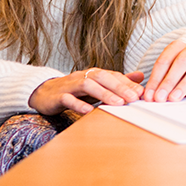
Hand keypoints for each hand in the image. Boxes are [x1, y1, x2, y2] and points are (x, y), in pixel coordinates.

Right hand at [28, 68, 143, 115]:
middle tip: (133, 98)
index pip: (113, 75)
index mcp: (94, 74)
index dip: (127, 83)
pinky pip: (68, 99)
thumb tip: (141, 76)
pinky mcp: (58, 96)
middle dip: (119, 87)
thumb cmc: (74, 90)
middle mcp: (83, 76)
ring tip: (117, 103)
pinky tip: (89, 111)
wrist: (43, 93)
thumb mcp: (98, 86)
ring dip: (104, 94)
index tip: (141, 93)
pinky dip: (79, 104)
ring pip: (87, 85)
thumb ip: (118, 81)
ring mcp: (70, 86)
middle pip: (103, 77)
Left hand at [143, 40, 185, 101]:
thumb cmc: (180, 74)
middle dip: (168, 81)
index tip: (149, 95)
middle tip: (160, 98)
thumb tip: (148, 96)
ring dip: (184, 84)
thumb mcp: (168, 75)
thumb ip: (159, 83)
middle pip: (181, 62)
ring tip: (174, 98)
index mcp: (178, 46)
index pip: (164, 60)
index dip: (155, 79)